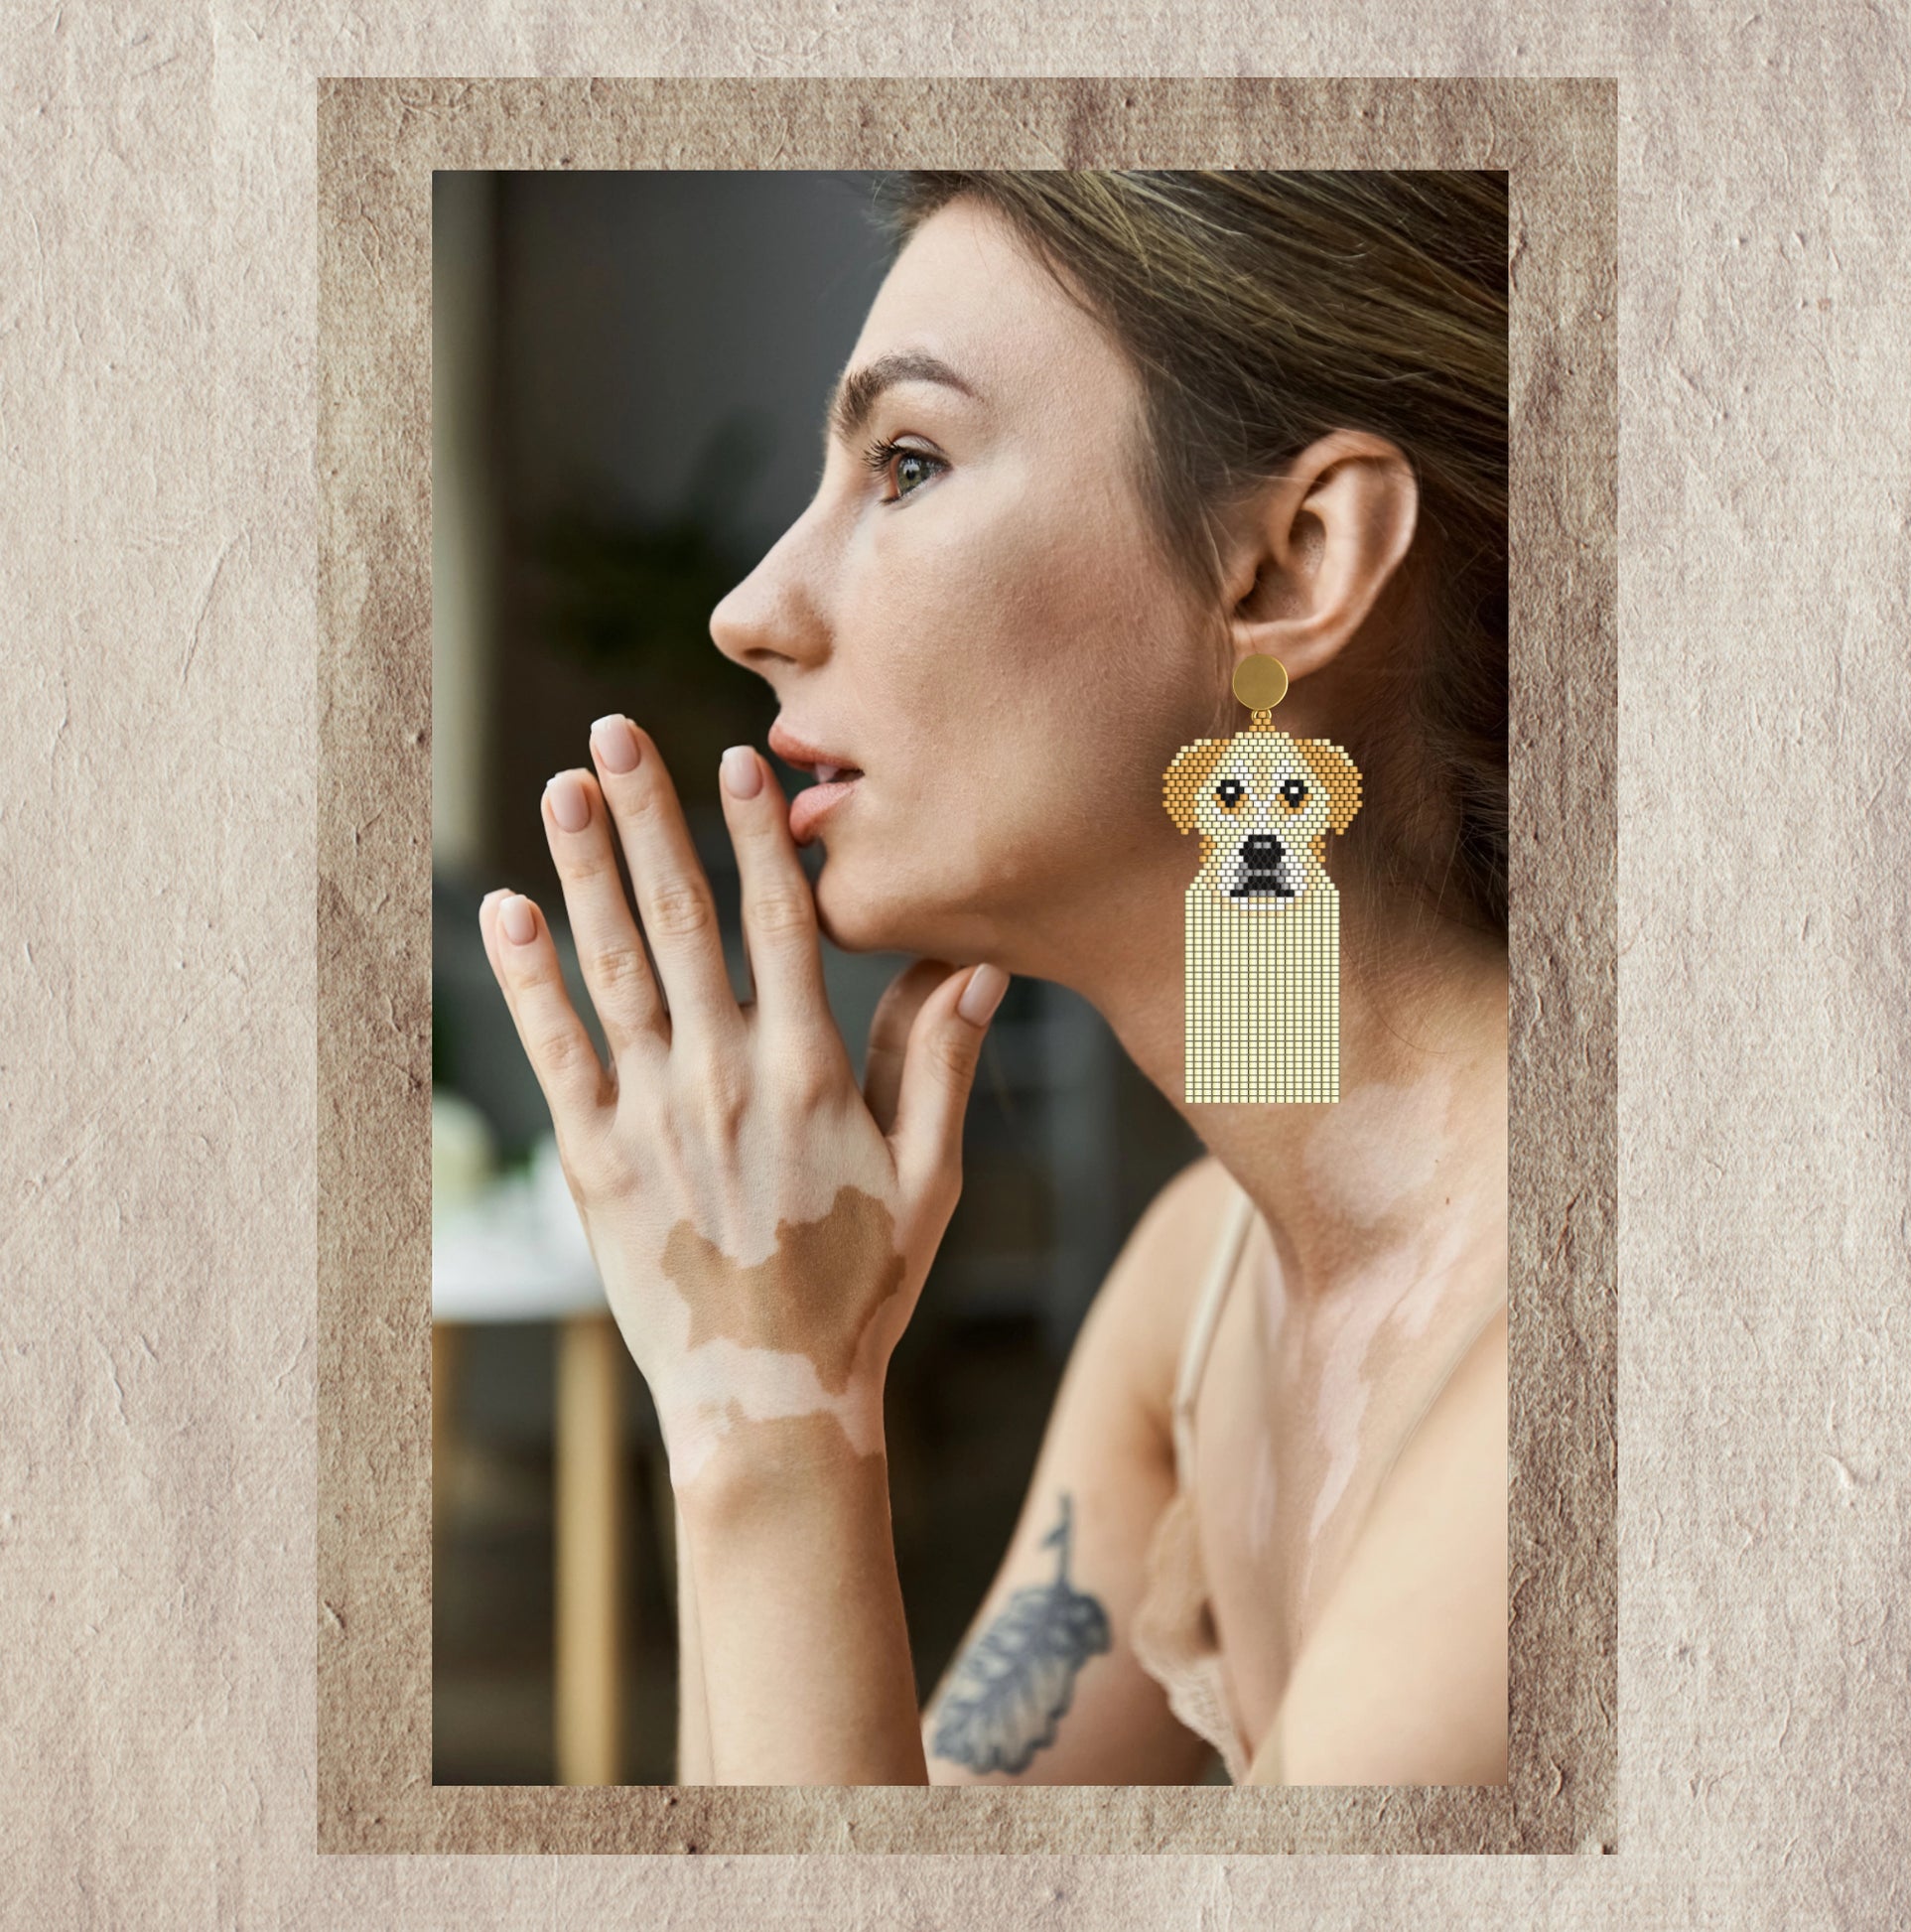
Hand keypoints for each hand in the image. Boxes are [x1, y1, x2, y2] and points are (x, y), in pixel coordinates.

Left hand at [478, 716, 1008, 1496]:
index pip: (780, 924)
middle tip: (615, 733)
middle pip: (682, 921)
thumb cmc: (864, 1290)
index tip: (735, 760)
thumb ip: (944, 1061)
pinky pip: (553, 1053)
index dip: (756, 835)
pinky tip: (503, 909)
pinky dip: (526, 979)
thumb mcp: (929, 1177)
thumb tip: (974, 957)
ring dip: (581, 872)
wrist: (772, 1404)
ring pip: (611, 970)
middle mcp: (724, 1079)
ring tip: (560, 788)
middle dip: (648, 819)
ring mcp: (651, 1119)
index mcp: (810, 1074)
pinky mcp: (594, 1163)